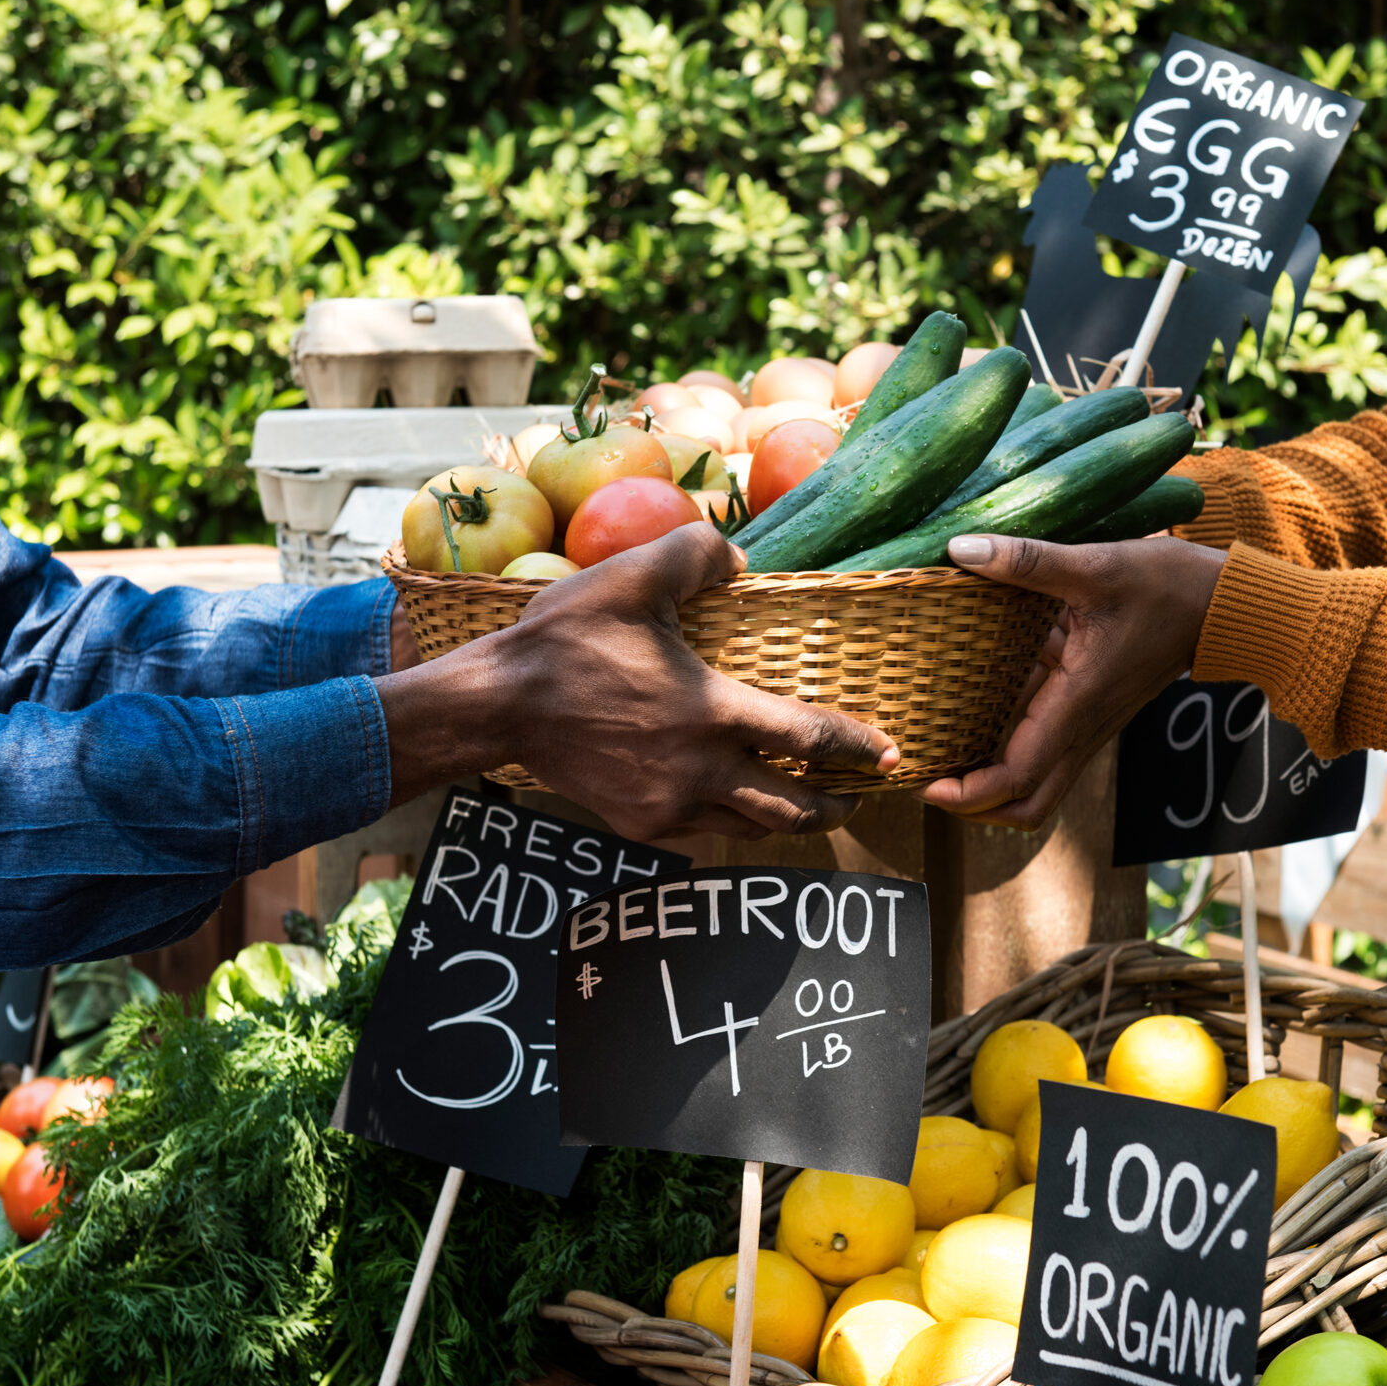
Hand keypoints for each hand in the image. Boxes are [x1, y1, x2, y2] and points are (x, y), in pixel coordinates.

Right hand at [379, 524, 897, 840]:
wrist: (499, 704)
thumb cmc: (566, 639)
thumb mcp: (633, 576)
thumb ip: (699, 553)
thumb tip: (741, 557)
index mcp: (711, 713)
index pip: (808, 738)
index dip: (855, 746)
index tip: (886, 750)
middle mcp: (699, 772)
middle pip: (791, 806)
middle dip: (834, 805)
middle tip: (859, 795)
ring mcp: (668, 805)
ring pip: (750, 828)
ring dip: (788, 820)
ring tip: (809, 807)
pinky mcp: (639, 823)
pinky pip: (704, 832)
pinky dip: (734, 822)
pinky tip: (736, 805)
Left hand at [920, 534, 1227, 827]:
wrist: (1222, 602)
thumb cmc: (1167, 585)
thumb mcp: (1095, 565)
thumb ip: (1027, 560)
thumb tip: (962, 549)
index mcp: (1078, 703)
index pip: (1019, 777)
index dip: (971, 794)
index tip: (929, 785)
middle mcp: (1083, 726)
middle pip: (1028, 805)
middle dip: (977, 808)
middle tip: (930, 782)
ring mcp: (1089, 722)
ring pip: (1038, 783)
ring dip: (991, 784)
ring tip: (941, 756)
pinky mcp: (1090, 707)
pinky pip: (1045, 747)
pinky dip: (1008, 748)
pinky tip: (972, 714)